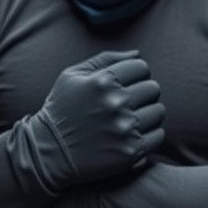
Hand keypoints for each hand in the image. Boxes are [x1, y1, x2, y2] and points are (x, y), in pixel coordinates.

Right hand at [10, 50, 164, 193]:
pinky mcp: (130, 151)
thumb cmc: (61, 110)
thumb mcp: (73, 76)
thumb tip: (137, 54)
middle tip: (131, 102)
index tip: (129, 84)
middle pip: (153, 88)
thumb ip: (105, 59)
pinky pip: (158, 135)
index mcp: (103, 81)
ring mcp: (124, 128)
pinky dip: (150, 134)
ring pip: (158, 111)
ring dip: (148, 113)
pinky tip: (134, 134)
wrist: (49, 153)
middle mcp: (116, 102)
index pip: (141, 67)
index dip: (136, 74)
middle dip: (143, 93)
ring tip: (133, 118)